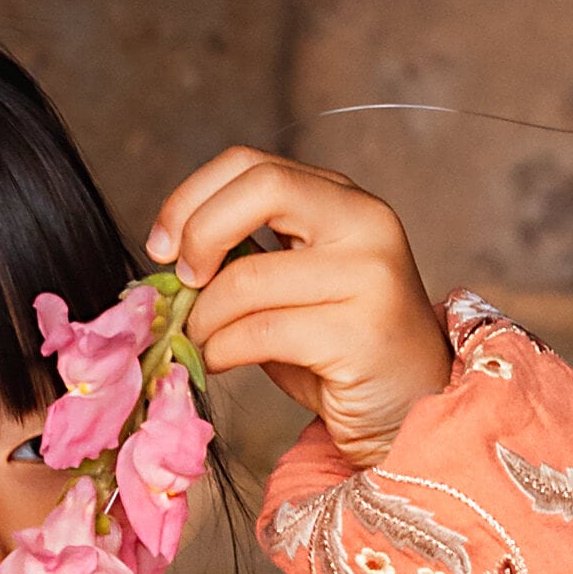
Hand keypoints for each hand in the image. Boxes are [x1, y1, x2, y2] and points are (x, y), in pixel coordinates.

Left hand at [146, 149, 451, 469]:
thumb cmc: (339, 351)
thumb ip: (247, 256)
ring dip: (204, 316)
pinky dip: (221, 349)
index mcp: (344, 200)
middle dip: (199, 234)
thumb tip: (169, 255)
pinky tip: (220, 360)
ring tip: (201, 338)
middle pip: (260, 187)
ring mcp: (368, 275)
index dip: (192, 197)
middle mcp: (365, 223)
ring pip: (247, 277)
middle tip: (181, 283)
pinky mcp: (360, 333)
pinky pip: (260, 332)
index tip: (162, 246)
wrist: (410, 409)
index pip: (252, 164)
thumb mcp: (294, 285)